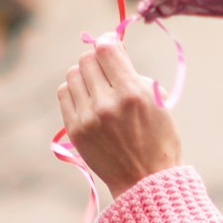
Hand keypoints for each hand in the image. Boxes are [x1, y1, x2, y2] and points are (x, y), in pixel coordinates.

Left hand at [57, 36, 184, 196]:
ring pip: (72, 73)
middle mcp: (107, 103)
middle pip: (87, 58)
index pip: (106, 48)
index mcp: (132, 93)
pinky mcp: (75, 130)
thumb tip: (110, 48)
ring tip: (97, 86)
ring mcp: (88, 118)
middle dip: (97, 59)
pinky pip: (64, 93)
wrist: (146, 181)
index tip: (111, 46)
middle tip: (107, 70)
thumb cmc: (159, 139)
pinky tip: (88, 100)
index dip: (108, 41)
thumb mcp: (157, 101)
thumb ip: (133, 73)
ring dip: (85, 74)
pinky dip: (74, 91)